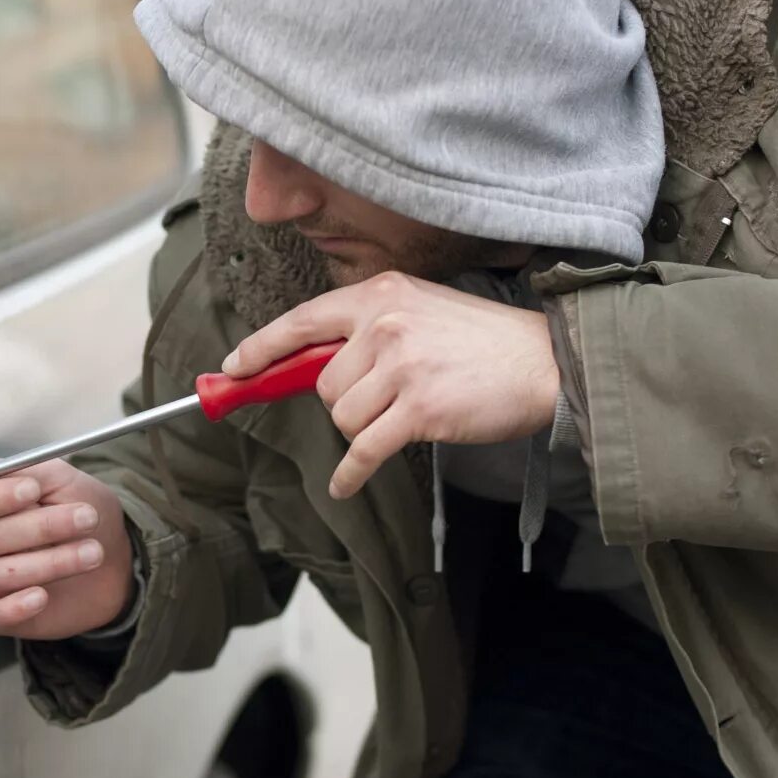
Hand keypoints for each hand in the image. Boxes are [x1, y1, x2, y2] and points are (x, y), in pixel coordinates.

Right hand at [0, 455, 134, 638]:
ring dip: (49, 563)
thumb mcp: (63, 480)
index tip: (32, 491)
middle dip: (40, 527)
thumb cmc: (82, 513)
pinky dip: (10, 609)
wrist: (115, 559)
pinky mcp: (1, 614)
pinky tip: (40, 597)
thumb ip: (20, 469)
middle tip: (85, 518)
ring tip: (92, 553)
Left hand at [223, 272, 559, 498]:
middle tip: (385, 401)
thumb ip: (370, 328)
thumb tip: (312, 364)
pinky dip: (351, 473)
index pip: (302, 321)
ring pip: (342, 418)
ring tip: (404, 417)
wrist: (543, 362)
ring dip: (363, 430)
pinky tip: (346, 483)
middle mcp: (385, 324)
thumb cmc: (482, 341)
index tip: (234, 367)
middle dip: (344, 402)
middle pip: (322, 383)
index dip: (262, 348)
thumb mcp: (421, 309)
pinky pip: (363, 451)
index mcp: (380, 294)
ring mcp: (401, 367)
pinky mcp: (418, 410)